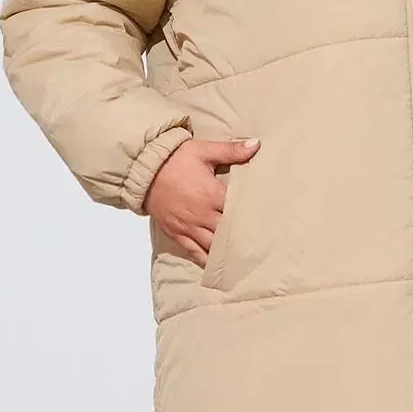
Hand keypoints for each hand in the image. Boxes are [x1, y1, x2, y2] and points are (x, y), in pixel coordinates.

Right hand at [145, 134, 260, 265]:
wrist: (143, 170)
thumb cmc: (175, 159)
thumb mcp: (204, 150)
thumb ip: (231, 150)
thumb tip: (256, 144)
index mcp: (212, 195)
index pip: (239, 211)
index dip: (254, 217)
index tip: (269, 222)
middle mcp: (202, 215)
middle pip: (229, 233)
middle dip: (243, 238)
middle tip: (262, 245)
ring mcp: (189, 227)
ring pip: (213, 246)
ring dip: (227, 252)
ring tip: (244, 258)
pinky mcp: (177, 234)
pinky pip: (194, 252)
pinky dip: (206, 260)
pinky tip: (218, 266)